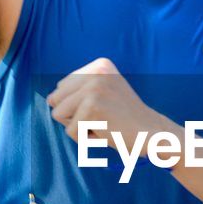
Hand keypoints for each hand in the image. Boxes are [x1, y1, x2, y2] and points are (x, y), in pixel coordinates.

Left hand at [47, 58, 167, 156]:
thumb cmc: (126, 121)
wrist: (153, 135)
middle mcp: (96, 71)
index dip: (77, 106)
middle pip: (55, 99)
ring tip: (103, 125)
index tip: (104, 108)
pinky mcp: (92, 107)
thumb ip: (81, 89)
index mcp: (99, 65)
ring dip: (78, 127)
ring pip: (59, 115)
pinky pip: (71, 131)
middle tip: (101, 118)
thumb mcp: (106, 94)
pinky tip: (106, 133)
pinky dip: (86, 139)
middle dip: (72, 116)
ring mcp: (94, 87)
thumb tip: (49, 98)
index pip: (62, 88)